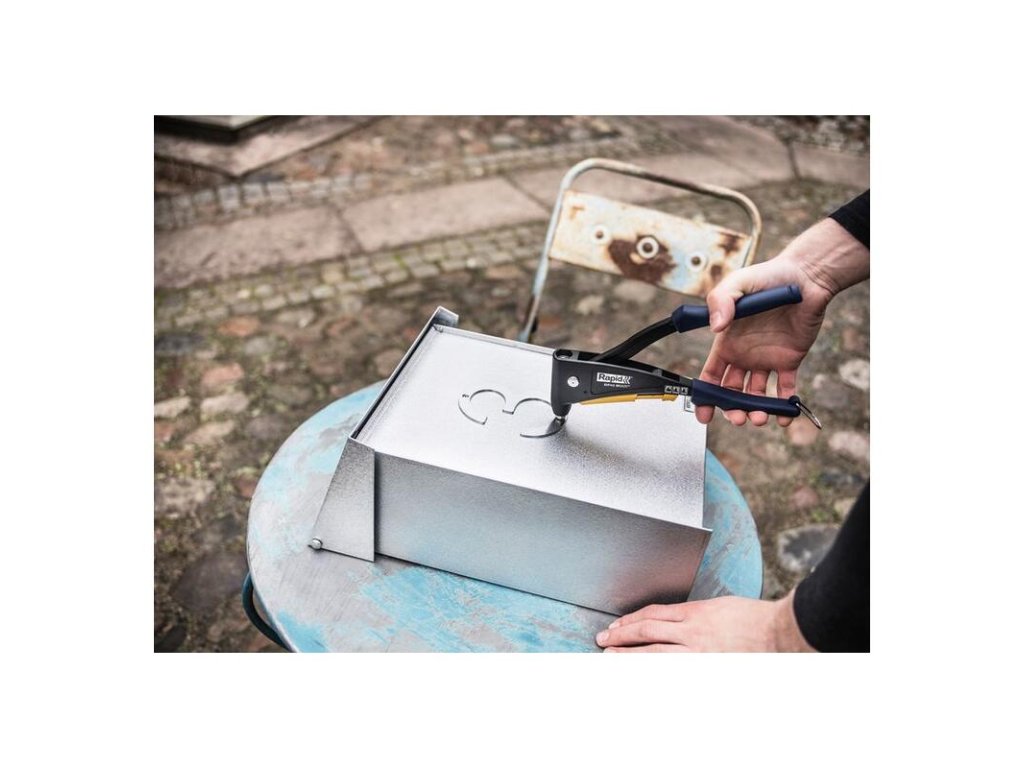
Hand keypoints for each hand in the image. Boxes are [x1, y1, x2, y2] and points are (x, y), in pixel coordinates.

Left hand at [595, 591, 813, 652]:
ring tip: (609, 658)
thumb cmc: (756, 620)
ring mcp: (698, 651)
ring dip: (628, 656)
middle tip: (602, 640)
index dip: (631, 621)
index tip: (617, 626)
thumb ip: (697, 616)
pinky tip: (640, 674)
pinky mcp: (706, 665)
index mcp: (695, 612)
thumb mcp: (721, 608)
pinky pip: (672, 669)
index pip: (652, 615)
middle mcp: (692, 630)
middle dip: (621, 636)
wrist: (779, 632)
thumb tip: (676, 624)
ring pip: (653, 653)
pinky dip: (654, 672)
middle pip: (646, 632)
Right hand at [697, 218, 868, 426]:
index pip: (711, 375)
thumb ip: (722, 301)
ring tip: (760, 418)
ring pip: (757, 394)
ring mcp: (767, 359)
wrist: (806, 276)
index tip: (703, 413)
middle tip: (739, 418)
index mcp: (728, 341)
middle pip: (733, 391)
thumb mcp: (738, 283)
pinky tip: (785, 415)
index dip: (706, 396)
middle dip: (732, 409)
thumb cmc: (769, 276)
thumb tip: (716, 327)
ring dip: (757, 410)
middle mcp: (745, 354)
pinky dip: (786, 404)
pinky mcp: (790, 360)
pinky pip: (786, 388)